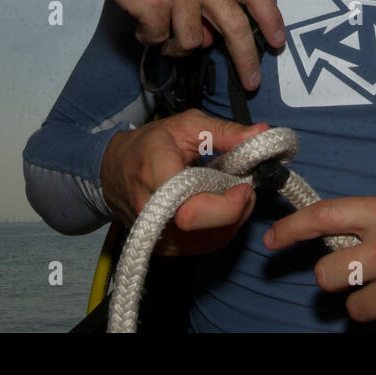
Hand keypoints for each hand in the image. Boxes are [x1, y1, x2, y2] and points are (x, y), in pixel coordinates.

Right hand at [88, 0, 284, 88]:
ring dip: (176, 46)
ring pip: (191, 41)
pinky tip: (141, 20)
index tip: (278, 42)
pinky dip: (149, 36)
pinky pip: (158, 39)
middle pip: (235, 25)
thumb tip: (208, 39)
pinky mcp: (153, 4)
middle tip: (251, 81)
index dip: (271, 17)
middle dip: (246, 58)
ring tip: (162, 31)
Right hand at [101, 109, 269, 255]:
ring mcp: (158, 237)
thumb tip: (262, 133)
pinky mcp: (165, 248)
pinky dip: (222, 228)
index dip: (228, 203)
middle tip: (244, 187)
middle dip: (237, 210)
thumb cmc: (150, 144)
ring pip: (211, 241)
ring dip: (233, 219)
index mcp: (155, 177)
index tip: (244, 184)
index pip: (195, 209)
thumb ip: (226, 131)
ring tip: (232, 193)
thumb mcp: (187, 126)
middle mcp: (153, 215)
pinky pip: (205, 245)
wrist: (113, 169)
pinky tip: (220, 207)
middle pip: (206, 230)